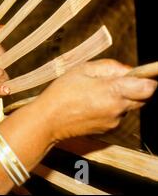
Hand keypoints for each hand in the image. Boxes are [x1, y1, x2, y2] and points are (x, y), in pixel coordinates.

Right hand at [36, 59, 157, 141]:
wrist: (47, 121)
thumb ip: (109, 66)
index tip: (143, 74)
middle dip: (135, 88)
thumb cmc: (61, 93)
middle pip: (143, 98)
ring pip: (128, 106)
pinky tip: (91, 104)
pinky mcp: (108, 129)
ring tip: (95, 93)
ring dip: (120, 98)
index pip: (149, 87)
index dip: (148, 79)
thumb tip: (127, 70)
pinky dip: (110, 108)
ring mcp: (113, 121)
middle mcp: (117, 109)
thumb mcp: (81, 69)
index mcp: (113, 92)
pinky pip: (117, 115)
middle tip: (113, 81)